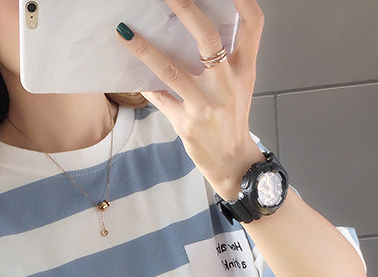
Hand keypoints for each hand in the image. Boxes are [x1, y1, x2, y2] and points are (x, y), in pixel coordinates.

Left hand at [116, 0, 265, 200]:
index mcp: (245, 68)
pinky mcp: (187, 123)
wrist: (232, 161)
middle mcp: (227, 84)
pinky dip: (144, 83)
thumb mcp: (240, 84)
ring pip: (171, 70)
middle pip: (208, 37)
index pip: (252, 23)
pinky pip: (160, 98)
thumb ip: (226, 56)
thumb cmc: (232, 118)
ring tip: (125, 32)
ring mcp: (206, 105)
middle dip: (185, 8)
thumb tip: (192, 25)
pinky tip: (130, 70)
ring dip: (145, 49)